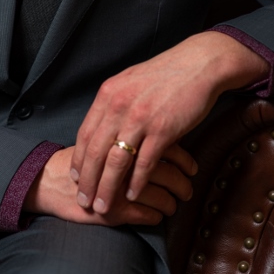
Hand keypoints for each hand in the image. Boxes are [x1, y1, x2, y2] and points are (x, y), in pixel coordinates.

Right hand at [23, 144, 193, 227]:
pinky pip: (147, 215)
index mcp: (121, 137)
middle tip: (189, 184)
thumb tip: (155, 132)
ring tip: (178, 201)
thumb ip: (125, 129)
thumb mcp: (100, 134)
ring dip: (172, 200)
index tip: (189, 164)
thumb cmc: (77, 157)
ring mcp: (118, 187)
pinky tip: (159, 214)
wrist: (48, 179)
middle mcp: (121, 161)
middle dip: (182, 179)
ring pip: (159, 194)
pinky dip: (157, 215)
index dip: (180, 156)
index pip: (161, 144)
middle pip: (164, 169)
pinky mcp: (114, 210)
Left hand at [70, 32, 267, 213]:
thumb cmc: (165, 75)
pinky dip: (136, 184)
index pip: (85, 134)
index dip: (78, 160)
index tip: (75, 179)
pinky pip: (144, 163)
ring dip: (107, 189)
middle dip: (87, 181)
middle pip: (95, 151)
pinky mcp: (163, 129)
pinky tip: (132, 196)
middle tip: (83, 201)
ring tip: (104, 208)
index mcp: (108, 93)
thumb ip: (114, 103)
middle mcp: (119, 105)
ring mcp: (140, 118)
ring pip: (116, 162)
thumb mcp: (130, 82)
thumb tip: (102, 128)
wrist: (198, 64)